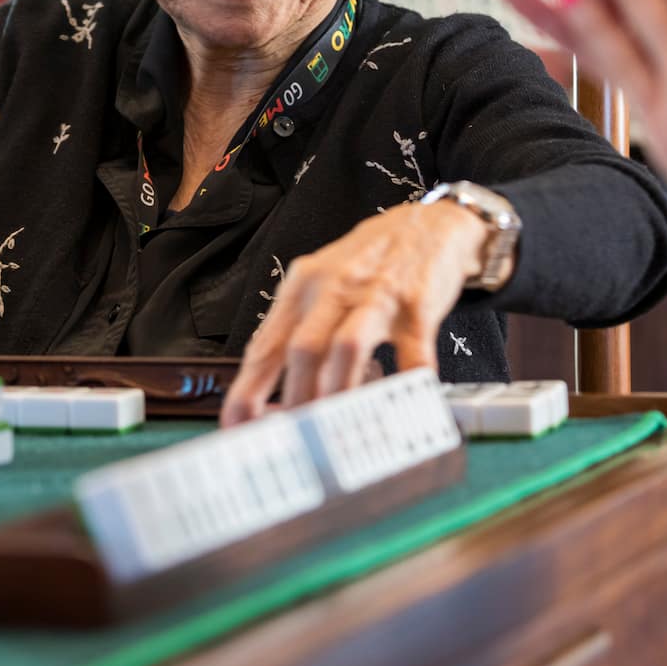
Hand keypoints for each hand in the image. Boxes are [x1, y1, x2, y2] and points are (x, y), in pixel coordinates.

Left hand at [221, 202, 489, 425]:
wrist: (430, 223)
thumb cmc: (370, 263)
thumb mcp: (323, 285)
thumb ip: (301, 333)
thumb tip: (276, 395)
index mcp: (302, 288)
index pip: (265, 346)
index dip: (248, 391)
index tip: (236, 426)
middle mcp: (333, 288)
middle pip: (302, 351)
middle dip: (295, 401)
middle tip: (297, 442)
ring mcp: (376, 295)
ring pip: (346, 348)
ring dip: (338, 394)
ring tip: (338, 432)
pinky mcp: (417, 304)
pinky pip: (412, 353)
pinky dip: (408, 384)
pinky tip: (406, 407)